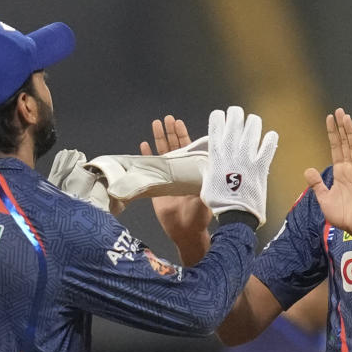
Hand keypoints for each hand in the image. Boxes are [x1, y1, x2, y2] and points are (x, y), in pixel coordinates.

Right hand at [140, 115, 212, 249]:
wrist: (185, 232)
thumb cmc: (199, 216)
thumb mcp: (204, 196)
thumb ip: (203, 182)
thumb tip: (207, 166)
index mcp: (193, 171)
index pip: (189, 148)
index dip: (183, 135)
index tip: (178, 122)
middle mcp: (181, 171)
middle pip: (174, 147)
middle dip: (170, 132)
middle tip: (166, 118)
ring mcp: (168, 177)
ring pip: (162, 153)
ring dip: (159, 139)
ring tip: (156, 124)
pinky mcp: (157, 186)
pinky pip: (150, 168)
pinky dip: (147, 156)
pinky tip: (143, 144)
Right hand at [200, 106, 277, 227]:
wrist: (236, 215)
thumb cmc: (219, 201)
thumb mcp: (206, 181)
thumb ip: (208, 167)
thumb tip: (208, 162)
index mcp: (216, 153)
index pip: (216, 123)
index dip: (219, 116)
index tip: (221, 117)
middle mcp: (231, 151)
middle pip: (235, 119)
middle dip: (236, 113)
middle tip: (238, 114)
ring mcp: (247, 157)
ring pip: (253, 128)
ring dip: (253, 122)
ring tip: (253, 123)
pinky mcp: (261, 165)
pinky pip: (268, 146)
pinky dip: (270, 139)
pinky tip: (270, 137)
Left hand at [304, 109, 351, 238]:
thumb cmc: (341, 214)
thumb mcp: (323, 198)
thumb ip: (317, 184)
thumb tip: (307, 170)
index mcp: (340, 172)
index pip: (336, 148)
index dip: (333, 133)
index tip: (330, 119)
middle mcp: (350, 169)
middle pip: (345, 143)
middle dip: (342, 127)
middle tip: (339, 111)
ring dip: (350, 133)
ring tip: (347, 118)